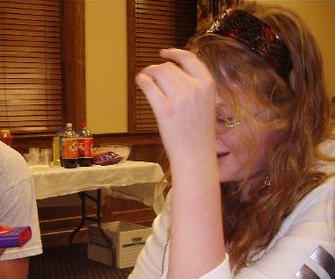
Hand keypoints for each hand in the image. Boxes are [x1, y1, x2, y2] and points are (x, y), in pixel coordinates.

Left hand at [136, 48, 215, 165]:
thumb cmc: (199, 133)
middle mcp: (195, 88)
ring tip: (145, 78)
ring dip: (148, 72)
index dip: (174, 53)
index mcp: (208, 85)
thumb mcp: (206, 104)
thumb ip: (195, 88)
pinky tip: (140, 82)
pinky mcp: (164, 109)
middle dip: (158, 68)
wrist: (195, 155)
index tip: (164, 53)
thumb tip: (174, 73)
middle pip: (170, 67)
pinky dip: (142, 80)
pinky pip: (148, 85)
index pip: (190, 58)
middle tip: (150, 73)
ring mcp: (180, 99)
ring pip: (158, 73)